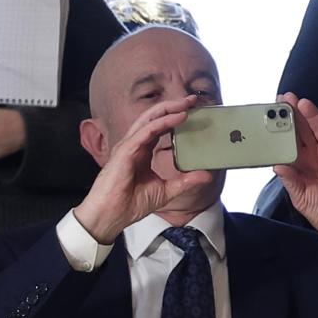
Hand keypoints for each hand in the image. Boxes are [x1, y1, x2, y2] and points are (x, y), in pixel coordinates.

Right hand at [73, 96, 215, 242]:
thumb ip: (185, 181)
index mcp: (142, 151)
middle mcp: (134, 145)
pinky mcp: (124, 152)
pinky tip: (176, 118)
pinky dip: (161, 123)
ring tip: (187, 104)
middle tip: (193, 99)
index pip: (159, 127)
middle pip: (154, 117)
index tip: (194, 111)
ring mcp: (128, 147)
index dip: (175, 117)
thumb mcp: (166, 191)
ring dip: (168, 109)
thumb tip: (208, 175)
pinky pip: (145, 132)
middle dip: (173, 106)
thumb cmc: (130, 204)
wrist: (110, 217)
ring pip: (149, 119)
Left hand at [272, 95, 317, 250]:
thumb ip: (289, 179)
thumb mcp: (299, 196)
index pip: (288, 140)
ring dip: (313, 115)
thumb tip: (277, 163)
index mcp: (300, 163)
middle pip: (303, 129)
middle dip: (294, 114)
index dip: (281, 127)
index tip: (270, 112)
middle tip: (285, 98)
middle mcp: (315, 154)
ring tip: (303, 103)